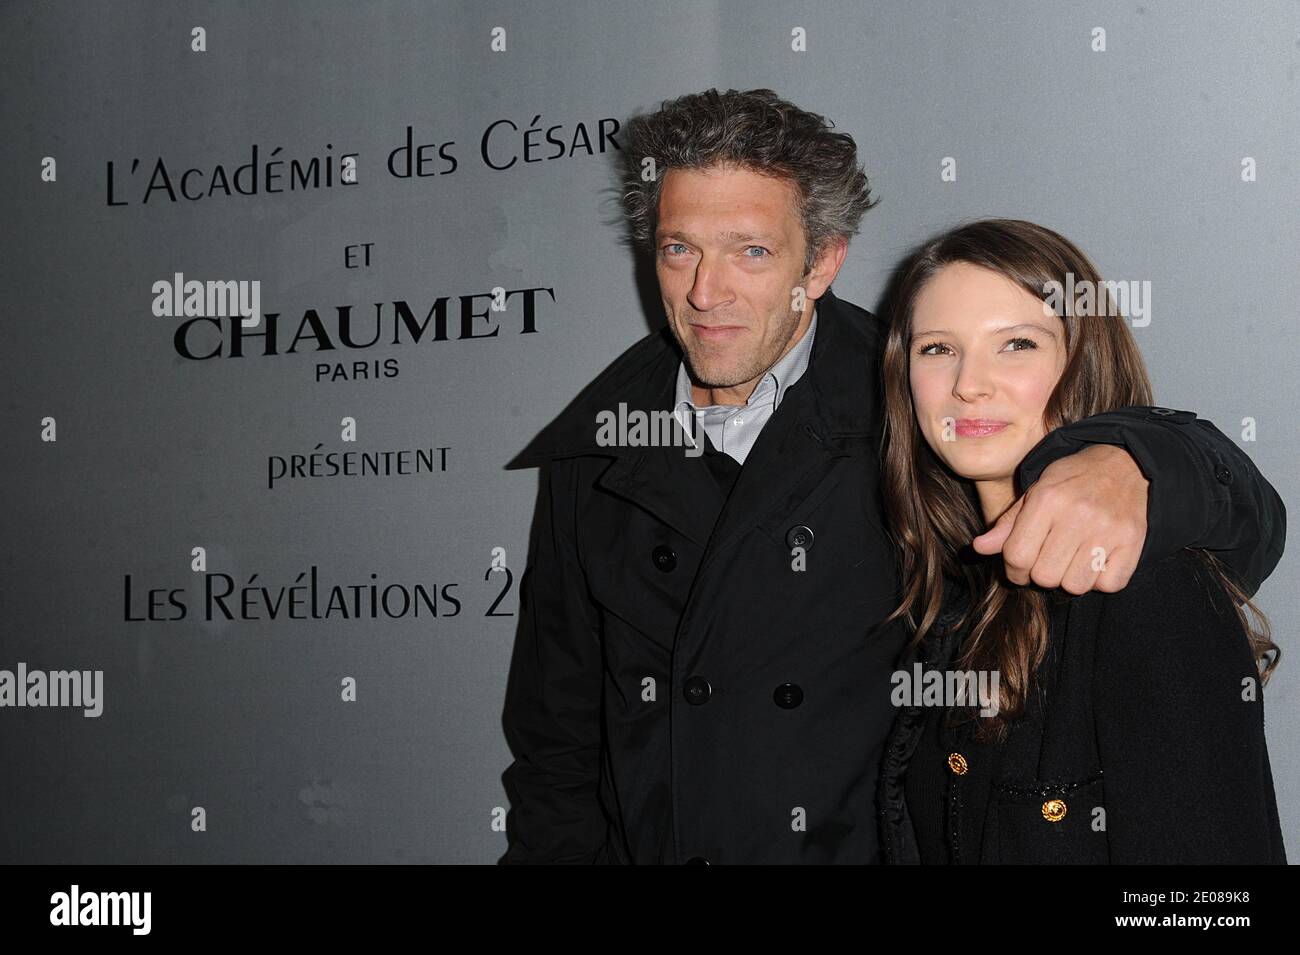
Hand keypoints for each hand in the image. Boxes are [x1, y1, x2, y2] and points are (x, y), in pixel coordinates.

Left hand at [971, 444, 1148, 593]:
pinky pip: (1109, 584)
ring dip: (1070, 579)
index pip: (1016, 555)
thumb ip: (1008, 522)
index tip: (1020, 568)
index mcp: (1047, 499)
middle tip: (1048, 562)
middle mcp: (1078, 514)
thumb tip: (979, 548)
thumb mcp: (1036, 491)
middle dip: (1040, 575)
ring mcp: (1108, 530)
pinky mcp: (1133, 543)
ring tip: (1073, 560)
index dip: (1013, 570)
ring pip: (1075, 585)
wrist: (1128, 463)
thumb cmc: (1073, 480)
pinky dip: (1100, 580)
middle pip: (1044, 576)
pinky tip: (1097, 561)